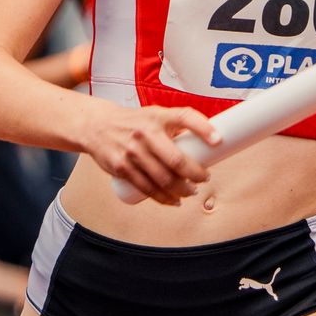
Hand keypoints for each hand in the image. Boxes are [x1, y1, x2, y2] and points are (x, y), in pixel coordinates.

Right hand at [82, 101, 219, 204]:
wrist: (97, 126)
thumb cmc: (133, 122)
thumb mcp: (155, 115)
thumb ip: (177, 126)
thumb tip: (208, 142)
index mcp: (158, 116)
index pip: (185, 117)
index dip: (204, 128)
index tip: (218, 140)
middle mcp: (145, 133)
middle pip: (176, 160)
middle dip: (195, 174)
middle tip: (204, 178)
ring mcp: (133, 152)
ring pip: (163, 179)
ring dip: (182, 190)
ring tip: (191, 191)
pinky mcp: (122, 168)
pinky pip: (147, 188)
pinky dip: (164, 198)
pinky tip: (174, 200)